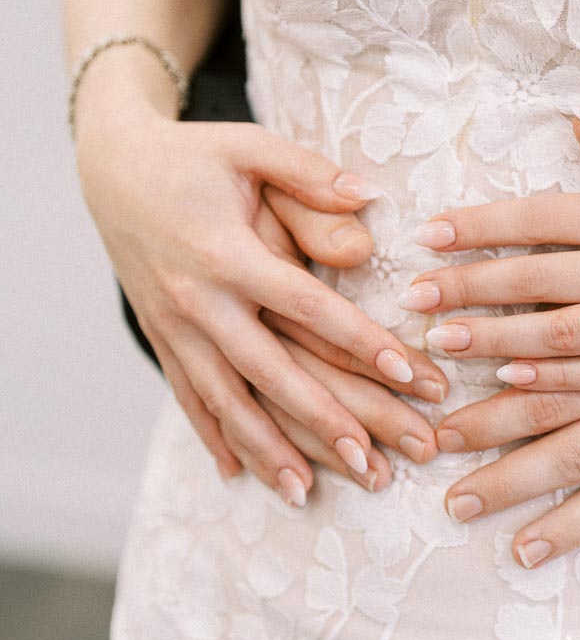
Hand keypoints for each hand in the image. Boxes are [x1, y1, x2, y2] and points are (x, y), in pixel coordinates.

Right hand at [77, 112, 446, 499]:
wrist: (110, 168)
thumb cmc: (194, 156)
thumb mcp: (251, 146)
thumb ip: (310, 173)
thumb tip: (370, 197)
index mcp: (228, 251)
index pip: (307, 306)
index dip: (360, 341)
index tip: (409, 374)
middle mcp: (198, 298)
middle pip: (270, 373)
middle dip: (325, 422)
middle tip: (375, 464)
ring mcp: (174, 325)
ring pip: (225, 401)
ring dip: (268, 450)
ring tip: (307, 492)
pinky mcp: (159, 337)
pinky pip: (188, 397)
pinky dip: (213, 437)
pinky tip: (239, 475)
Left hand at [402, 113, 579, 388]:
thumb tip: (574, 120)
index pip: (543, 218)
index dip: (481, 227)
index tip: (429, 236)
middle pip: (537, 283)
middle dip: (468, 291)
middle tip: (412, 302)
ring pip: (561, 341)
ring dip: (493, 345)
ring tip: (441, 349)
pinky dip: (555, 384)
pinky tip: (511, 384)